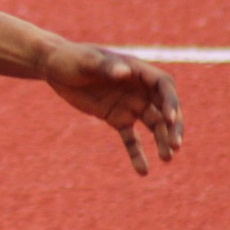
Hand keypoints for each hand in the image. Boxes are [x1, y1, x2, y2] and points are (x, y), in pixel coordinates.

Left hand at [44, 42, 183, 175]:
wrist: (54, 67)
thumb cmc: (71, 58)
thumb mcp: (86, 61)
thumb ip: (106, 66)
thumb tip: (125, 71)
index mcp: (136, 70)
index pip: (163, 86)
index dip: (170, 102)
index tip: (169, 119)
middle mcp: (138, 89)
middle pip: (165, 108)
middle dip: (172, 127)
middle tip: (175, 146)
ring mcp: (129, 105)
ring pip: (153, 126)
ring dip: (162, 141)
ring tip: (166, 159)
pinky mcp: (116, 119)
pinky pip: (131, 139)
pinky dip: (137, 154)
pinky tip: (143, 171)